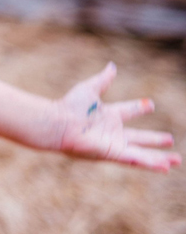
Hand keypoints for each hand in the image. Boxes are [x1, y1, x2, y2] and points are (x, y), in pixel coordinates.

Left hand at [53, 62, 180, 171]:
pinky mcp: (113, 154)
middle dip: (155, 140)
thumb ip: (103, 80)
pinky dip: (151, 163)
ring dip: (159, 157)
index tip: (150, 104)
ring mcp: (114, 144)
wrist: (59, 122)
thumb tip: (112, 66)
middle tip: (170, 139)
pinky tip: (165, 167)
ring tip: (176, 160)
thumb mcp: (90, 89)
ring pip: (142, 152)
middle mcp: (113, 131)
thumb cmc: (70, 106)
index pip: (128, 110)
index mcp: (108, 115)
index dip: (139, 107)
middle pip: (139, 136)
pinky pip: (136, 160)